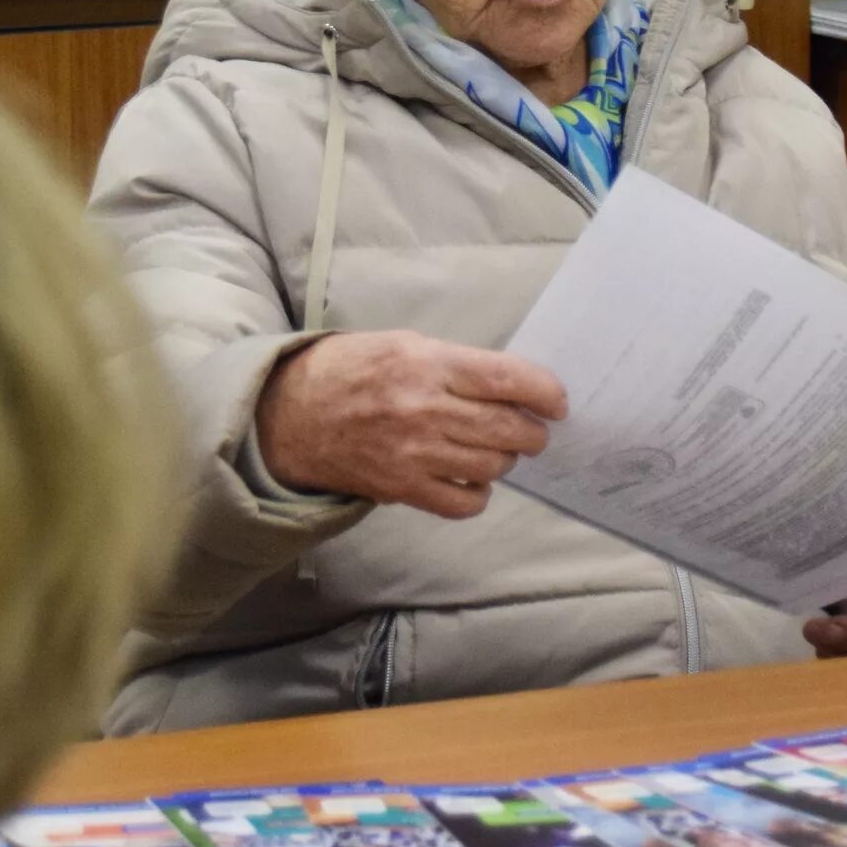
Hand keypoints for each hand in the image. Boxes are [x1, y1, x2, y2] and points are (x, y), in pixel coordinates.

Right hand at [256, 331, 567, 518]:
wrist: (289, 415)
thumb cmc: (350, 371)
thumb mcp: (403, 345)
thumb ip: (456, 364)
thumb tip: (511, 386)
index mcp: (426, 363)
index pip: (506, 379)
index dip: (544, 392)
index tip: (557, 402)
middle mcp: (423, 408)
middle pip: (507, 428)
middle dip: (532, 431)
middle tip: (533, 430)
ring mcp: (413, 453)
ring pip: (492, 466)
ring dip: (505, 460)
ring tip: (496, 449)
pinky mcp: (401, 488)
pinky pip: (464, 502)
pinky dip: (478, 494)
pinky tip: (471, 479)